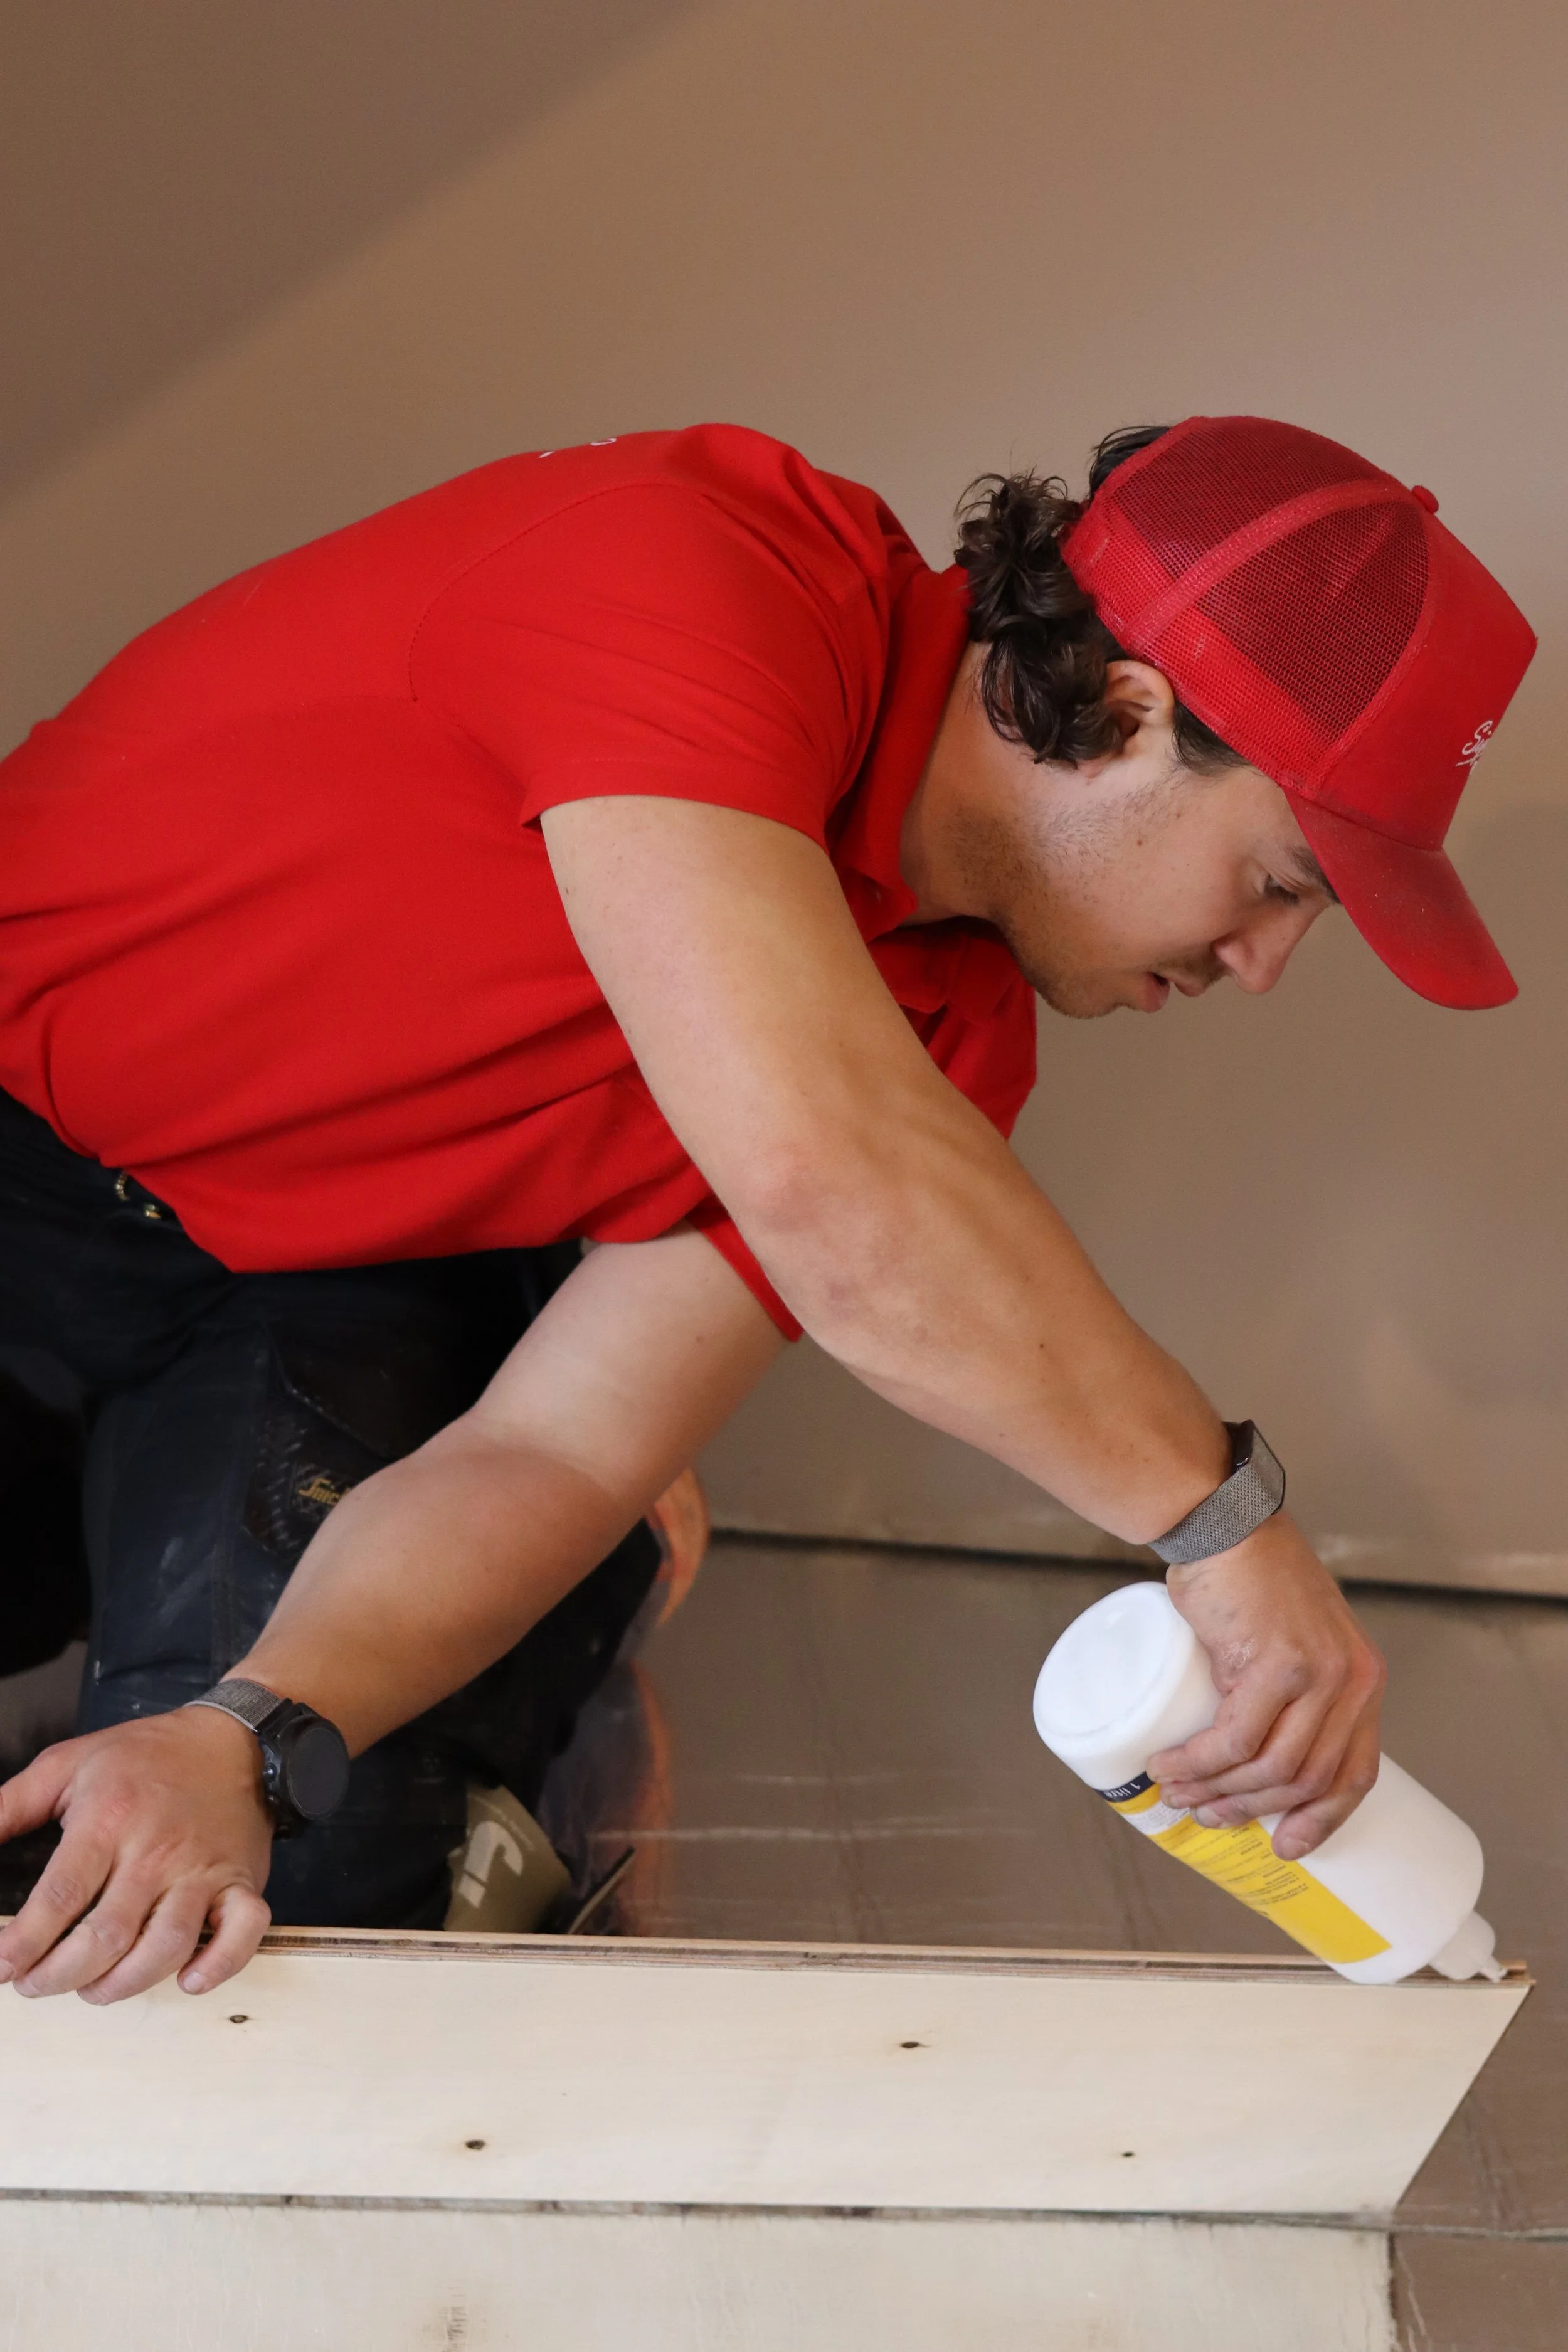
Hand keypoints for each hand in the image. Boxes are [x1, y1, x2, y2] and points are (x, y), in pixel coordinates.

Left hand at [0, 1707, 273, 2003]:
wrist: (231, 1740)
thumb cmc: (146, 1756)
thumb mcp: (66, 1765)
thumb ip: (9, 1807)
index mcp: (110, 1817)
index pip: (61, 1896)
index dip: (24, 1943)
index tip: (0, 1966)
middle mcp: (157, 1849)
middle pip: (108, 1935)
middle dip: (59, 1975)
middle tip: (34, 1983)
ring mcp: (203, 1870)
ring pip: (166, 1946)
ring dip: (121, 1983)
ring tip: (92, 1987)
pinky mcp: (241, 1883)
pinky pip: (242, 1933)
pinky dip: (218, 1966)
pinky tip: (188, 1980)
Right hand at [1149, 1511, 1385, 1858]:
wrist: (1224, 1523)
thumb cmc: (1247, 1578)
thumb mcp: (1292, 1640)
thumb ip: (1291, 1691)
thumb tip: (1252, 1759)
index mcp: (1362, 1680)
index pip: (1356, 1771)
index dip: (1323, 1819)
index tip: (1287, 1847)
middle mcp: (1351, 1680)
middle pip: (1307, 1778)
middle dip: (1251, 1809)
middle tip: (1206, 1814)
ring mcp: (1318, 1672)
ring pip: (1271, 1768)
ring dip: (1218, 1790)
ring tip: (1178, 1791)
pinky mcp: (1277, 1663)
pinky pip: (1236, 1738)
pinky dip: (1200, 1763)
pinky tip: (1169, 1766)